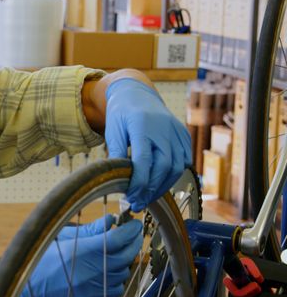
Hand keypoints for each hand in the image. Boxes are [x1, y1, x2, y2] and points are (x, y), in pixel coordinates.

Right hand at [0, 215, 143, 296]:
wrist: (30, 289)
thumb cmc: (41, 261)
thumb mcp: (62, 237)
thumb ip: (90, 230)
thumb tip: (110, 220)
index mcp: (82, 251)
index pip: (117, 238)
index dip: (130, 230)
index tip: (133, 224)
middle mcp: (91, 270)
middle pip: (126, 254)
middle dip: (133, 241)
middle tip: (131, 234)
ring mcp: (94, 287)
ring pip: (124, 271)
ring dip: (124, 260)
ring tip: (114, 252)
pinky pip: (117, 288)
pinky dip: (117, 278)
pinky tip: (107, 271)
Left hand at [104, 78, 191, 211]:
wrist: (136, 93)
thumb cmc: (121, 114)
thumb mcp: (112, 131)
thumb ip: (115, 154)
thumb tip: (117, 181)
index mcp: (142, 125)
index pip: (144, 161)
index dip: (139, 183)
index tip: (130, 197)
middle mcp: (164, 128)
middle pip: (163, 166)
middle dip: (151, 189)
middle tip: (136, 203)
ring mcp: (176, 131)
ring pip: (176, 167)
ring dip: (162, 187)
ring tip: (146, 198)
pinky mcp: (183, 135)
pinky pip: (184, 161)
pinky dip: (173, 175)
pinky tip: (159, 184)